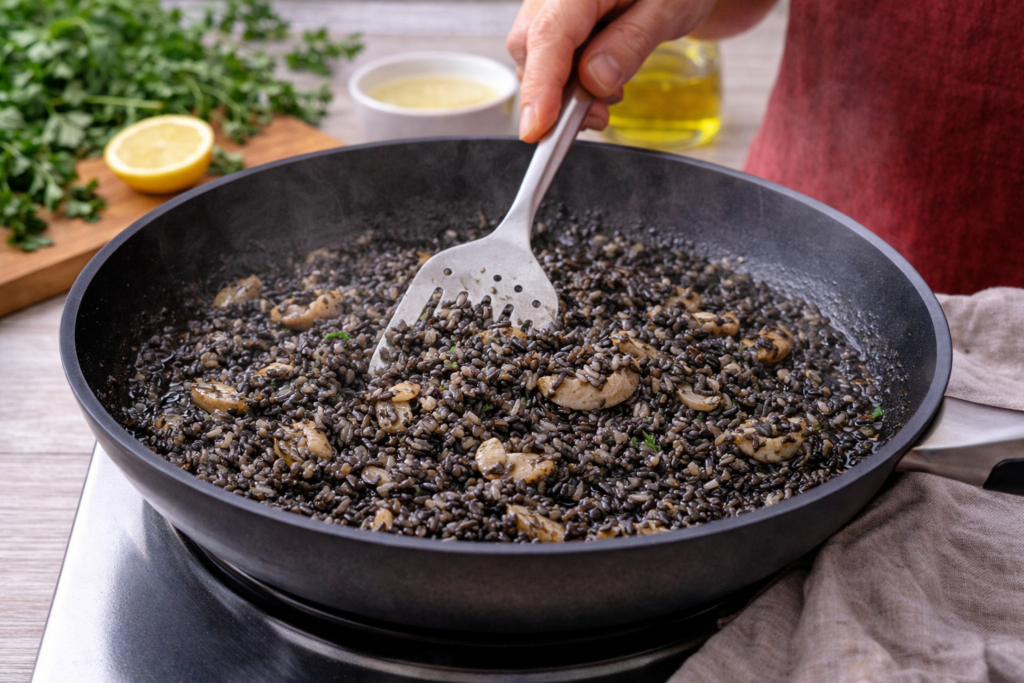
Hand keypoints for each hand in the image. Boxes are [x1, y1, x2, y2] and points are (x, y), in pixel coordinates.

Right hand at [507, 0, 716, 141]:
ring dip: (564, 93)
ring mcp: (550, 8)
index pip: (549, 33)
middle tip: (599, 115)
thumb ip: (631, 43)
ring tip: (608, 93)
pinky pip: (544, 60)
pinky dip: (566, 85)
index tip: (539, 127)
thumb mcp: (667, 10)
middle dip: (556, 96)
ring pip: (533, 61)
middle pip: (531, 50)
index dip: (541, 85)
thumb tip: (595, 80)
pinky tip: (596, 83)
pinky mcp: (552, 25)